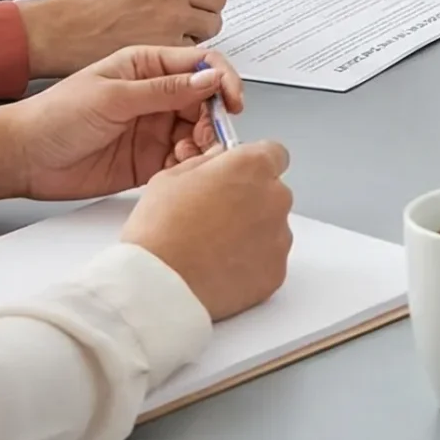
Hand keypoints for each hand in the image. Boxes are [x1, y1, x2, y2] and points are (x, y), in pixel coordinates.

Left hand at [0, 44, 247, 202]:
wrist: (24, 158)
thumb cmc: (55, 115)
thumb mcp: (112, 96)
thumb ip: (163, 90)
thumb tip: (209, 80)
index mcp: (146, 67)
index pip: (200, 65)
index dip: (223, 81)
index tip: (233, 102)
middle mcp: (156, 96)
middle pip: (206, 102)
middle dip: (214, 119)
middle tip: (209, 137)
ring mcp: (154, 128)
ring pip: (199, 133)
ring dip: (204, 145)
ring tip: (191, 156)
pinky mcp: (150, 160)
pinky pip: (184, 161)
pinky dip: (191, 166)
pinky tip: (181, 170)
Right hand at [16, 0, 228, 76]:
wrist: (59, 30)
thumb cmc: (84, 1)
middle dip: (208, 5)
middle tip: (192, 12)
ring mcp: (173, 15)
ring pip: (212, 23)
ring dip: (199, 28)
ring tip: (173, 30)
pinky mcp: (167, 45)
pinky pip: (194, 47)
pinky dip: (184, 48)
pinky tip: (162, 44)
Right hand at [121, 141, 296, 320]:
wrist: (160, 285)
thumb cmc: (160, 231)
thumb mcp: (171, 178)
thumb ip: (206, 162)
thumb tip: (219, 160)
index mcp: (252, 168)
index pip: (274, 154)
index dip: (253, 166)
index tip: (239, 176)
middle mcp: (275, 199)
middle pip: (272, 193)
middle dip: (250, 201)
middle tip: (215, 217)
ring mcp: (279, 238)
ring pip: (272, 229)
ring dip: (251, 233)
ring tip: (213, 248)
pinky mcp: (276, 272)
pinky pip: (268, 261)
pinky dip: (251, 264)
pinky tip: (220, 268)